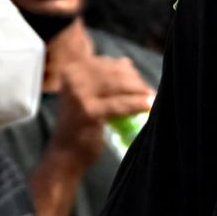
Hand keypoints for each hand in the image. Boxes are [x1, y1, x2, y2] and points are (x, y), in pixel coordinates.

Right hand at [44, 26, 153, 167]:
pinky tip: (148, 106)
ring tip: (151, 97)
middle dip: (135, 81)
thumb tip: (126, 62)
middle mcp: (73, 78)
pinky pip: (119, 104)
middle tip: (149, 91)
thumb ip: (103, 78)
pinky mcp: (88, 111)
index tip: (141, 81)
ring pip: (118, 86)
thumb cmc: (79, 124)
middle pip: (114, 73)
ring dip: (139, 91)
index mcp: (71, 70)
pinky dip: (136, 104)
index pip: (106, 63)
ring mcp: (79, 94)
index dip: (128, 71)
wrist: (65, 154)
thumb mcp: (87, 95)